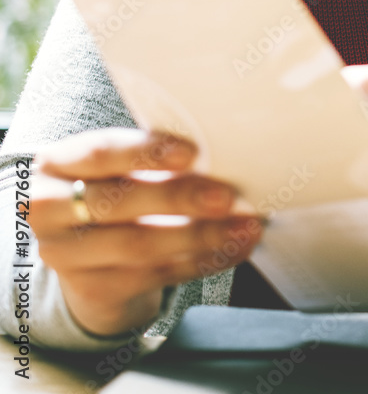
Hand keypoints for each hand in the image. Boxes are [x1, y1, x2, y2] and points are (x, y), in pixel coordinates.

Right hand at [29, 128, 262, 337]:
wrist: (88, 252)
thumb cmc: (116, 188)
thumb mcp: (120, 165)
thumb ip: (154, 157)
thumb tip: (221, 154)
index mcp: (58, 164)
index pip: (100, 152)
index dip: (146, 152)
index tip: (191, 153)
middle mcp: (50, 210)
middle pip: (119, 203)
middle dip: (178, 198)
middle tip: (226, 196)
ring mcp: (66, 255)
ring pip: (139, 246)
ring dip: (200, 235)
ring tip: (243, 224)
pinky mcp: (94, 289)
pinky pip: (157, 275)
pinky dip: (204, 260)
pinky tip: (236, 246)